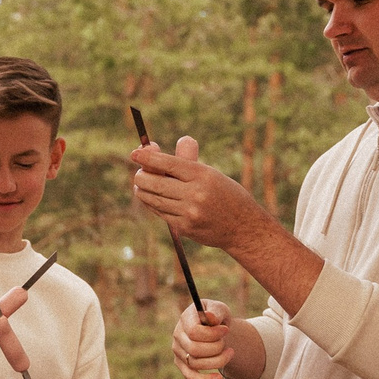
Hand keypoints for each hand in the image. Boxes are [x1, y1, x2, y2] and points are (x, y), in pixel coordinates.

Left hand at [131, 135, 268, 250]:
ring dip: (142, 190)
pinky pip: (160, 213)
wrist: (243, 227)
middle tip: (139, 173)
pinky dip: (153, 204)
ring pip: (153, 199)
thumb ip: (185, 162)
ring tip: (141, 185)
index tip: (135, 153)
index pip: (168, 163)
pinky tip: (152, 199)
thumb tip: (153, 150)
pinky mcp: (185, 227)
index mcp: (203, 174)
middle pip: (154, 182)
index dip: (147, 157)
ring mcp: (189, 212)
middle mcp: (195, 193)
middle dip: (140, 176)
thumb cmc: (225, 194)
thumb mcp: (211, 174)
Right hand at [172, 299, 264, 378]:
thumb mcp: (220, 309)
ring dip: (217, 361)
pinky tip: (218, 378)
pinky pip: (191, 377)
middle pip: (194, 349)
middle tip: (226, 342)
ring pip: (195, 363)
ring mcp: (178, 351)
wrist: (216, 329)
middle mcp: (178, 335)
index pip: (194, 331)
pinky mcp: (182, 364)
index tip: (226, 330)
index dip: (212, 334)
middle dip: (216, 348)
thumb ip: (216, 311)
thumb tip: (209, 316)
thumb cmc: (217, 317)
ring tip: (230, 353)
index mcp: (185, 318)